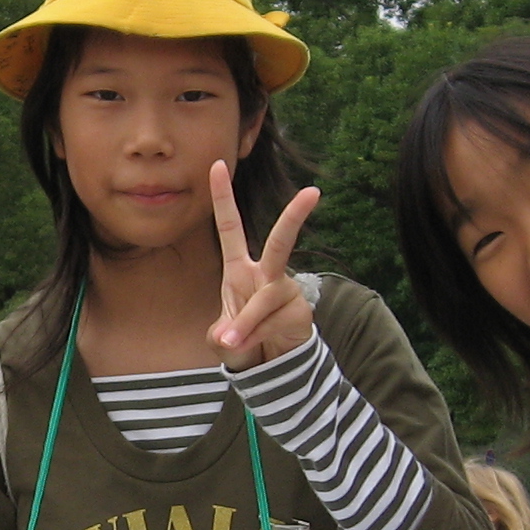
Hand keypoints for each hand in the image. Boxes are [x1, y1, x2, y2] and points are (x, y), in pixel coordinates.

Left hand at [208, 162, 321, 368]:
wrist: (268, 364)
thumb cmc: (243, 338)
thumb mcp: (223, 335)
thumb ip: (223, 333)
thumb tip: (231, 337)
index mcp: (240, 269)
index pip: (230, 227)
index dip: (223, 198)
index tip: (217, 165)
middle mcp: (266, 274)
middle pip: (280, 242)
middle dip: (295, 217)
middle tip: (313, 193)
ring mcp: (286, 291)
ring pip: (263, 301)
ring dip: (246, 325)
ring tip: (234, 342)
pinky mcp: (300, 312)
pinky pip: (273, 323)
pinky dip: (257, 338)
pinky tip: (257, 347)